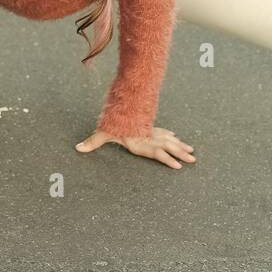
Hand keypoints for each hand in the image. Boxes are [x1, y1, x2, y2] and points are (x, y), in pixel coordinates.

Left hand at [74, 126, 196, 168]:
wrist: (121, 105)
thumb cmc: (112, 122)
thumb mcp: (102, 132)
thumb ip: (92, 142)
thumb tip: (78, 148)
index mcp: (140, 142)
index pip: (156, 152)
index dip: (167, 159)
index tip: (178, 166)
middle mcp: (148, 138)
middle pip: (168, 146)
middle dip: (180, 153)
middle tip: (193, 160)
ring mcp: (151, 132)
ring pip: (169, 140)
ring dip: (180, 146)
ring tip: (192, 152)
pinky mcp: (150, 128)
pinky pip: (163, 133)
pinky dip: (172, 137)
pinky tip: (177, 139)